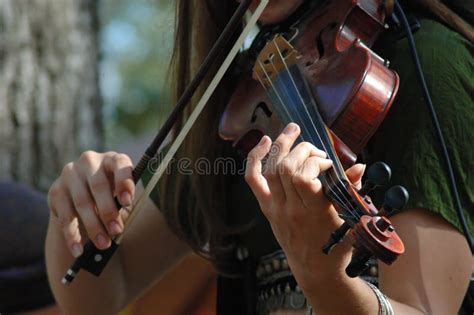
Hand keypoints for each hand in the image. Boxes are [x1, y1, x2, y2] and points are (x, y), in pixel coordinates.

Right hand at [48, 151, 134, 257]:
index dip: (124, 183)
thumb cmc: (113, 196)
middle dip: (108, 212)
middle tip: (117, 232)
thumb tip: (118, 226)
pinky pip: (65, 216)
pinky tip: (79, 250)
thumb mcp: (121, 195)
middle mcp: (90, 161)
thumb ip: (123, 205)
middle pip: (99, 187)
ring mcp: (70, 173)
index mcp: (112, 159)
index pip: (120, 165)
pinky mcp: (56, 190)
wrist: (86, 197)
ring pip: (82, 202)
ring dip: (93, 226)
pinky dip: (72, 235)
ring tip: (103, 244)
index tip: (127, 203)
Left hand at [245, 123, 364, 287]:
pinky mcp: (267, 208)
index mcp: (314, 212)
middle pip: (286, 167)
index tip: (328, 164)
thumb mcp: (349, 218)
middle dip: (302, 149)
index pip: (303, 177)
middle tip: (317, 152)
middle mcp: (291, 209)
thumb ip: (351, 189)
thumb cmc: (337, 244)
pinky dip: (255, 158)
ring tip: (293, 130)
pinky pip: (253, 179)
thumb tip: (359, 165)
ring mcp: (275, 208)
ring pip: (270, 169)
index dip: (315, 162)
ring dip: (281, 145)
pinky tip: (264, 141)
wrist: (316, 269)